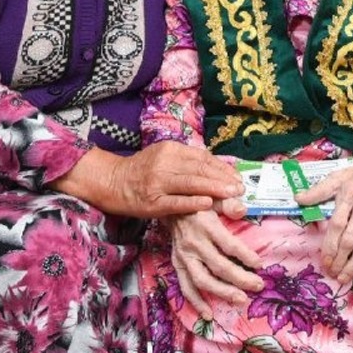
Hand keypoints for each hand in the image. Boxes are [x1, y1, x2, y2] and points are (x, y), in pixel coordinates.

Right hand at [70, 141, 244, 219]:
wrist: (112, 182)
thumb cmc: (143, 171)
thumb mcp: (164, 156)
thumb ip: (187, 160)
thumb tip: (218, 167)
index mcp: (170, 149)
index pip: (202, 158)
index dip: (222, 168)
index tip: (237, 177)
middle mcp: (164, 163)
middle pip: (200, 170)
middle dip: (223, 179)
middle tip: (240, 188)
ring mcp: (157, 183)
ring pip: (191, 184)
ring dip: (215, 189)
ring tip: (232, 195)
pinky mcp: (152, 202)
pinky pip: (177, 202)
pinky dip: (193, 202)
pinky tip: (208, 203)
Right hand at [168, 210, 264, 316]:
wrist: (171, 204)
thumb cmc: (199, 200)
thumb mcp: (214, 195)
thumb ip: (228, 203)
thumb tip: (243, 210)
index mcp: (206, 226)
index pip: (229, 245)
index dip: (245, 256)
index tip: (259, 264)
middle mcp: (194, 244)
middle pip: (219, 267)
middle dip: (240, 279)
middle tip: (258, 286)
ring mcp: (184, 256)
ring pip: (203, 280)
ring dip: (222, 293)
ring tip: (240, 300)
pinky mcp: (178, 263)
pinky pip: (185, 286)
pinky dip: (196, 302)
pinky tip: (208, 314)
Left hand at [295, 148, 352, 284]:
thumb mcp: (341, 176)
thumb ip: (320, 190)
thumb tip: (298, 199)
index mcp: (349, 195)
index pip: (337, 225)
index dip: (329, 246)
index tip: (325, 261)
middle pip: (350, 239)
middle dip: (340, 260)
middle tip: (333, 274)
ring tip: (346, 277)